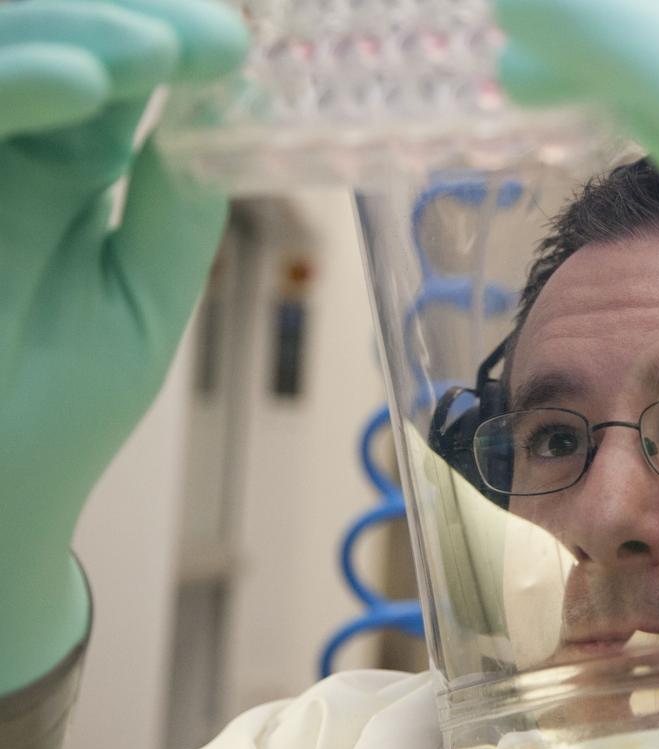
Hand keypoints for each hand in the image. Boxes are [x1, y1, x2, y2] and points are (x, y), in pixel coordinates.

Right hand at [0, 0, 244, 693]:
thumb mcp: (142, 298)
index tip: (236, 46)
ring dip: (72, 37)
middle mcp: (6, 150)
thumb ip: (178, 207)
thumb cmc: (57, 404)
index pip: (113, 71)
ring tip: (154, 51)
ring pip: (1, 55)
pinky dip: (8, 87)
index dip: (171, 44)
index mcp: (62, 166)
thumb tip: (234, 112)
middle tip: (208, 36)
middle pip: (52, 42)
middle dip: (127, 28)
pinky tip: (78, 86)